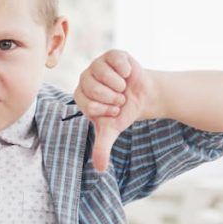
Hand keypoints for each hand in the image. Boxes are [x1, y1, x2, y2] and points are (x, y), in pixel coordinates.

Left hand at [74, 50, 154, 171]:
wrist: (142, 96)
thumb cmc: (123, 112)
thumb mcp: (112, 130)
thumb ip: (102, 147)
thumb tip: (99, 168)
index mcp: (80, 96)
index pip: (88, 104)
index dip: (106, 109)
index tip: (113, 110)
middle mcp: (85, 78)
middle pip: (94, 88)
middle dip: (113, 98)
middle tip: (119, 99)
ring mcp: (97, 64)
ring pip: (105, 75)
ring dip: (120, 85)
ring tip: (123, 88)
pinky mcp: (112, 55)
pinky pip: (117, 62)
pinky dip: (126, 71)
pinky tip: (128, 75)